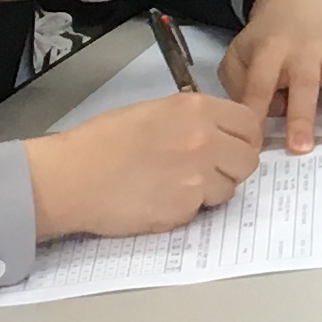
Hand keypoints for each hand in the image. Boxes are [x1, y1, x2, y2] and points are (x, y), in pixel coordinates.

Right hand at [24, 91, 266, 240]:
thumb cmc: (101, 142)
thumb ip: (193, 120)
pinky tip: (159, 199)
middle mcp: (203, 140)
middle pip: (248, 160)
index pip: (250, 124)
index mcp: (195, 109)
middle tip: (208, 170)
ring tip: (176, 185)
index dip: (244, 138)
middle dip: (232, 167)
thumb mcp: (153, 111)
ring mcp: (197, 177)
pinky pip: (201, 211)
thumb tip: (219, 134)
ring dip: (211, 190)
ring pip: (228, 190)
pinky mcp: (184, 210)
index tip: (234, 146)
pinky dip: (186, 209)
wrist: (71, 177)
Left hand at [221, 0, 321, 153]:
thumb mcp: (239, 55)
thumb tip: (266, 115)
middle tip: (301, 148)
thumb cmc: (266, 38)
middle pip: (304, 82)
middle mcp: (305, 49)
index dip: (256, 113)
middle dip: (302, 115)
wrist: (294, 0)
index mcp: (271, 49)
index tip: (254, 145)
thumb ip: (241, 86)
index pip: (260, 84)